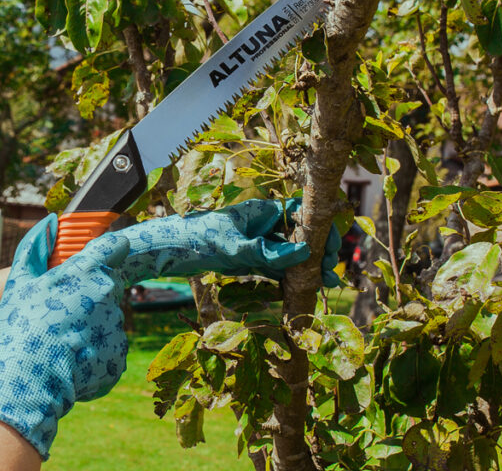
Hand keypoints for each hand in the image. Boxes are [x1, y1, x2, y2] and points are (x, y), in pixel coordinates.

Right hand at [0, 215, 130, 459]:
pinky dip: (92, 355)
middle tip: (60, 314)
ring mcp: (117, 327)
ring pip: (107, 320)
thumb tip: (50, 221)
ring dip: (91, 327)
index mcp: (88, 271)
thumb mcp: (19, 283)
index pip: (114, 247)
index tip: (94, 263)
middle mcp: (110, 295)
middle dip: (91, 296)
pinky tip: (68, 362)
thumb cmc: (19, 328)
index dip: (106, 252)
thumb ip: (35, 248)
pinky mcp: (119, 357)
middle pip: (110, 286)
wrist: (27, 381)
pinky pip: (108, 351)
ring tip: (60, 343)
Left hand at [112, 198, 341, 286]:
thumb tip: (304, 253)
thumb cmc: (199, 240)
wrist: (170, 252)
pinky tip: (307, 289)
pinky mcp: (252, 261)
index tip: (331, 246)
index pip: (301, 214)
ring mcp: (259, 243)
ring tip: (328, 284)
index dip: (320, 228)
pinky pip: (279, 268)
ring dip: (309, 268)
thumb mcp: (234, 247)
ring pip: (292, 255)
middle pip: (301, 236)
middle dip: (319, 252)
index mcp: (262, 211)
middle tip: (331, 271)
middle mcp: (264, 225)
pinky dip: (293, 278)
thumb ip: (267, 252)